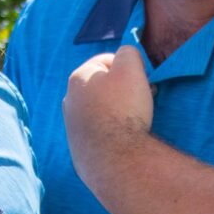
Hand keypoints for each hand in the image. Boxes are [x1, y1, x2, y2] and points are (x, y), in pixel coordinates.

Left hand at [62, 45, 153, 188]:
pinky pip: (99, 129)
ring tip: (135, 119)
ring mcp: (72, 124)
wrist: (115, 160)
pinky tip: (123, 136)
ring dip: (118, 109)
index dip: (129, 68)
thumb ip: (128, 53)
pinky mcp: (79, 146)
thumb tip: (125, 57)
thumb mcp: (130, 68)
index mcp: (79, 77)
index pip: (107, 61)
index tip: (143, 81)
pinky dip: (111, 128)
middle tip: (143, 99)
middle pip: (103, 85)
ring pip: (101, 108)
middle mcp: (70, 99)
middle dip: (124, 88)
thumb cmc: (123, 109)